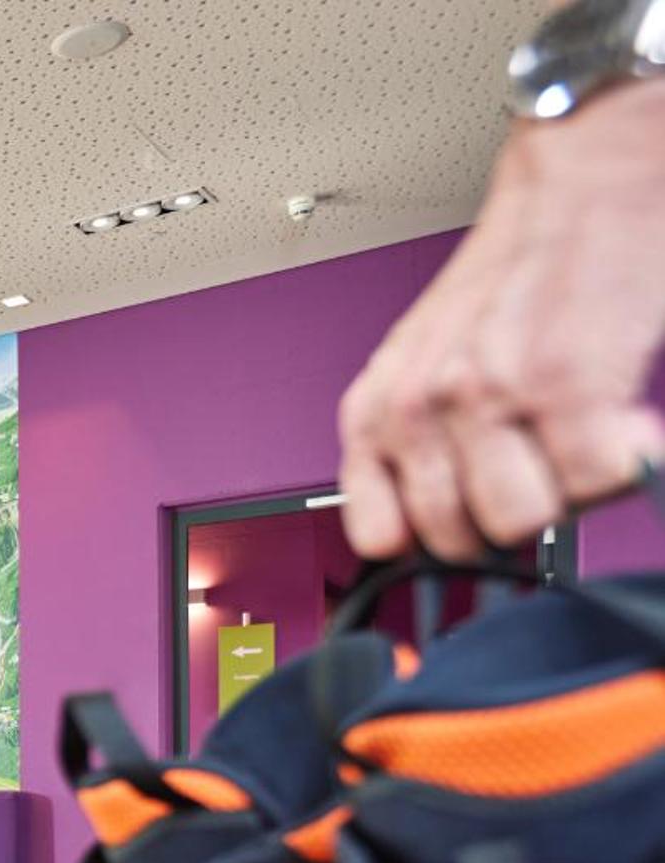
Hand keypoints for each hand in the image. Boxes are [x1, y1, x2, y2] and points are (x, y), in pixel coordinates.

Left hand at [338, 82, 664, 558]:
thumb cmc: (518, 266)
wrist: (584, 177)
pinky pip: (597, 482)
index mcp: (379, 407)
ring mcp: (488, 396)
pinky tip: (628, 423)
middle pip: (461, 541)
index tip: (481, 514)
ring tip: (587, 435)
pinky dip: (626, 466)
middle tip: (549, 459)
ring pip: (525, 521)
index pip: (381, 536)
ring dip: (572, 491)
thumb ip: (420, 442)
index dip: (442, 538)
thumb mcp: (428, 360)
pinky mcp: (566, 384)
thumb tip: (437, 528)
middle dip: (517, 511)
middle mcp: (420, 405)